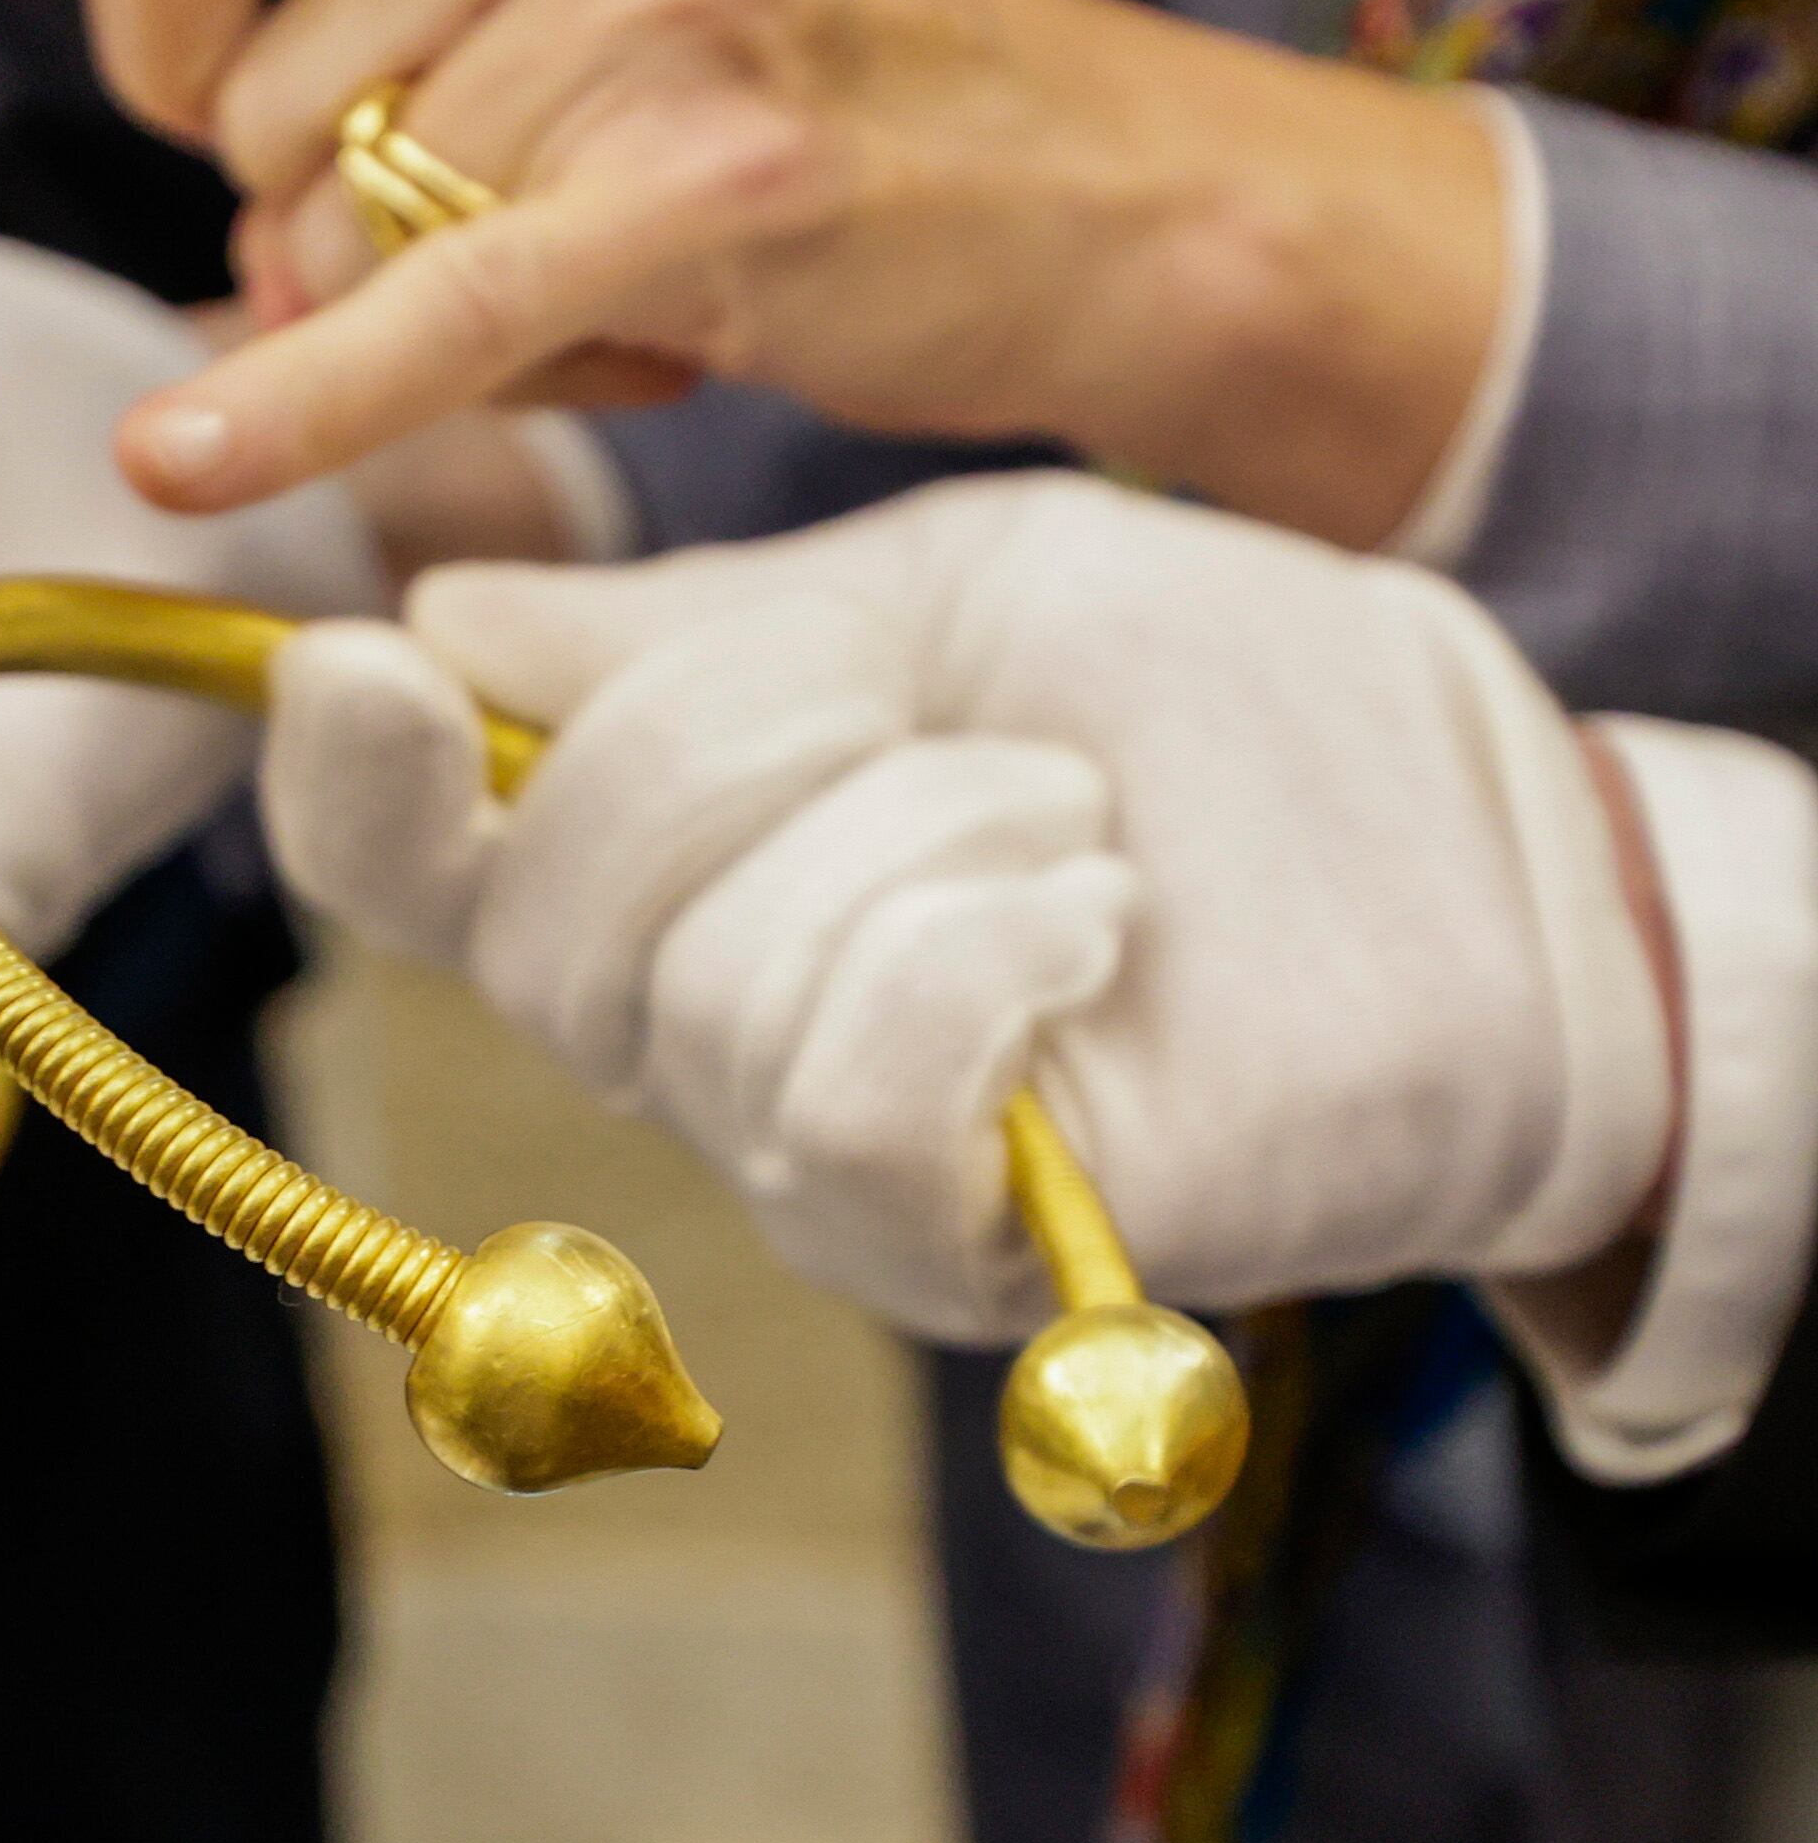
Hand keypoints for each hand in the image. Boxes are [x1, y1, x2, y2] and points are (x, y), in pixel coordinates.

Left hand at [89, 0, 1501, 548]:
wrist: (1125, 198)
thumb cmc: (857, 100)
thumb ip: (421, 55)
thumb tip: (238, 254)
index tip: (195, 89)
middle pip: (278, 98)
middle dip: (337, 216)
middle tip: (507, 235)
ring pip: (352, 228)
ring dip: (436, 316)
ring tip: (622, 283)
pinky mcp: (702, 169)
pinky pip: (433, 308)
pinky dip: (299, 407)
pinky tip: (186, 463)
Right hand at [257, 472, 1673, 1338]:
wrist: (1496, 847)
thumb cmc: (1226, 707)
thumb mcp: (934, 592)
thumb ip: (683, 630)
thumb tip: (432, 621)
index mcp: (667, 865)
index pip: (415, 871)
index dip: (347, 789)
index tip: (354, 668)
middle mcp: (696, 1031)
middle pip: (539, 922)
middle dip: (726, 748)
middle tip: (945, 707)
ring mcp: (810, 1156)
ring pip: (709, 997)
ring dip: (923, 837)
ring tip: (1080, 821)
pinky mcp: (949, 1250)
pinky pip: (840, 1111)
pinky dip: (966, 970)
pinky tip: (1091, 926)